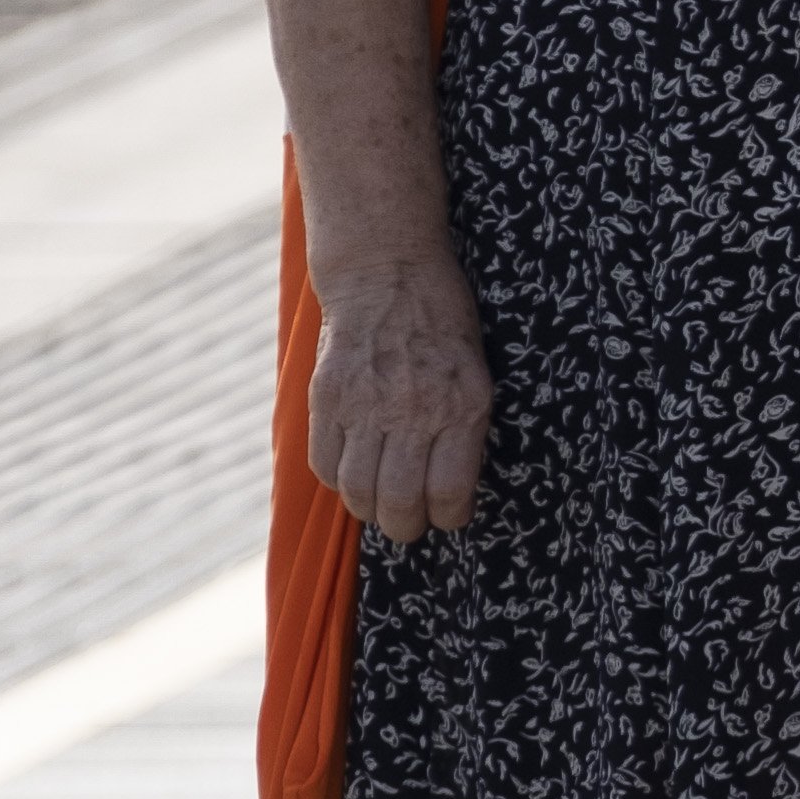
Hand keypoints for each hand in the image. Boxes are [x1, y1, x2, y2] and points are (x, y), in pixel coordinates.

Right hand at [305, 240, 494, 544]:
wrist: (388, 271)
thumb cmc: (443, 321)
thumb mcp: (475, 371)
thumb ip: (464, 426)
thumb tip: (452, 486)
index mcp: (461, 406)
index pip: (450, 492)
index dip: (451, 517)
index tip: (450, 518)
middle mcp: (412, 411)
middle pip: (400, 502)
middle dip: (407, 527)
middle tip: (411, 527)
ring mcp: (364, 406)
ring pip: (357, 490)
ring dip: (369, 510)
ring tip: (380, 508)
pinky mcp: (327, 398)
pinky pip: (324, 463)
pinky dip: (337, 480)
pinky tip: (352, 474)